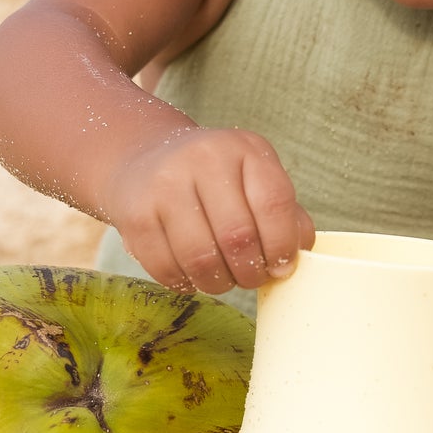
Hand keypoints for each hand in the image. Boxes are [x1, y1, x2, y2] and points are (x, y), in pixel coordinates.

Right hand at [106, 126, 314, 294]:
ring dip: (219, 283)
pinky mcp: (134, 214)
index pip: (274, 204)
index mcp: (244, 149)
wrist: (145, 160)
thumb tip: (298, 256)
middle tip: (250, 278)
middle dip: (251, 272)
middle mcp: (203, 159)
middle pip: (238, 238)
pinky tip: (191, 274)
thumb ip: (285, 216)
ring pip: (201, 259)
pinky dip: (185, 283)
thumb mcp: (254, 181)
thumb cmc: (216, 181)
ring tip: (223, 278)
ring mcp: (164, 185)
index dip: (283, 246)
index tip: (281, 266)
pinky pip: (166, 269)